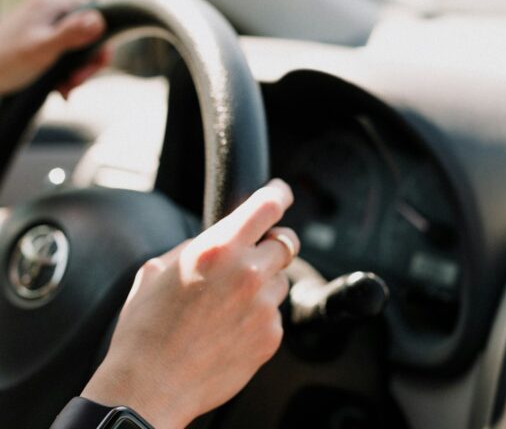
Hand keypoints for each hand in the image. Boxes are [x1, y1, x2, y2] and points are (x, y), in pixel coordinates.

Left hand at [0, 0, 109, 96]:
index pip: (94, 12)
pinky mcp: (42, 39)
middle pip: (88, 32)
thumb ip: (71, 33)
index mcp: (51, 2)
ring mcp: (46, 24)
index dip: (102, 40)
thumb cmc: (7, 61)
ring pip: (79, 46)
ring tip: (67, 88)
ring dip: (78, 71)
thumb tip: (100, 21)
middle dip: (88, 61)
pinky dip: (68, 72)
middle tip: (78, 81)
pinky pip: (67, 53)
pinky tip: (61, 88)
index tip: (98, 64)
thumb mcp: (43, 48)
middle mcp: (50, 9)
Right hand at [81, 179, 298, 427]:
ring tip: (226, 305)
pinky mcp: (271, 335)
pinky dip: (258, 317)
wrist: (150, 386)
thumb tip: (223, 235)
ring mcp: (263, 306)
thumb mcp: (159, 270)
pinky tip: (228, 330)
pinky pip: (274, 314)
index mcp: (219, 248)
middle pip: (285, 242)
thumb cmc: (146, 329)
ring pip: (280, 280)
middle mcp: (248, 273)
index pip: (268, 206)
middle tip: (250, 256)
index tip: (281, 192)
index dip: (279, 194)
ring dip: (263, 284)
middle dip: (270, 245)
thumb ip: (200, 245)